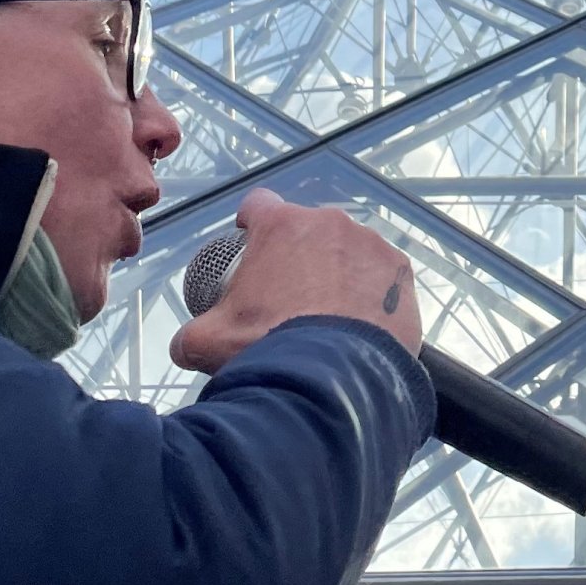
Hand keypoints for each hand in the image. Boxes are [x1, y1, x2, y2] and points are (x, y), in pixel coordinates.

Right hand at [169, 189, 423, 372]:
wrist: (330, 380)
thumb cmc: (268, 350)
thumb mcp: (208, 342)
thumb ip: (191, 335)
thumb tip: (185, 345)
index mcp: (281, 226)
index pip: (260, 204)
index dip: (253, 222)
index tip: (253, 241)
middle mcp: (330, 224)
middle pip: (309, 231)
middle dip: (300, 256)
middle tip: (291, 296)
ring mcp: (370, 246)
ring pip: (349, 251)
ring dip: (339, 273)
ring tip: (330, 314)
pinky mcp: (400, 274)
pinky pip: (382, 277)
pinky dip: (372, 295)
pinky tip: (360, 324)